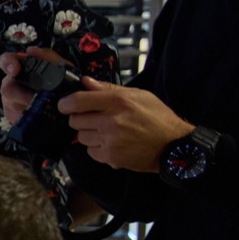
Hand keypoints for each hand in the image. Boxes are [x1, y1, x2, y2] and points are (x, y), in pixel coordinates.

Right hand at [0, 50, 59, 130]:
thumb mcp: (62, 67)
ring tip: (46, 109)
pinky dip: (30, 118)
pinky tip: (41, 117)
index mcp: (21, 68)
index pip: (5, 61)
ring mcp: (9, 100)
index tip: (15, 71)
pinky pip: (16, 118)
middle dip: (24, 96)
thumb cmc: (64, 82)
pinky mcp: (12, 116)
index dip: (7, 64)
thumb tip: (31, 51)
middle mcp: (11, 83)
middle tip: (42, 100)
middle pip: (7, 89)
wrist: (72, 104)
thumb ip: (49, 57)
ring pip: (12, 105)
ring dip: (30, 108)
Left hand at [58, 78, 193, 173]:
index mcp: (118, 101)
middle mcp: (111, 120)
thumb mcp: (138, 95)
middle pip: (75, 120)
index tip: (64, 106)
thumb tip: (85, 82)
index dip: (65, 104)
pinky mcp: (110, 157)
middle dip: (81, 119)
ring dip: (90, 134)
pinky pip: (90, 151)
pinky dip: (97, 149)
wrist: (174, 146)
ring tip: (108, 132)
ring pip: (81, 137)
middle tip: (95, 119)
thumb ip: (108, 88)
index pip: (77, 100)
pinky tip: (113, 144)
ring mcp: (110, 140)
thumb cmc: (157, 118)